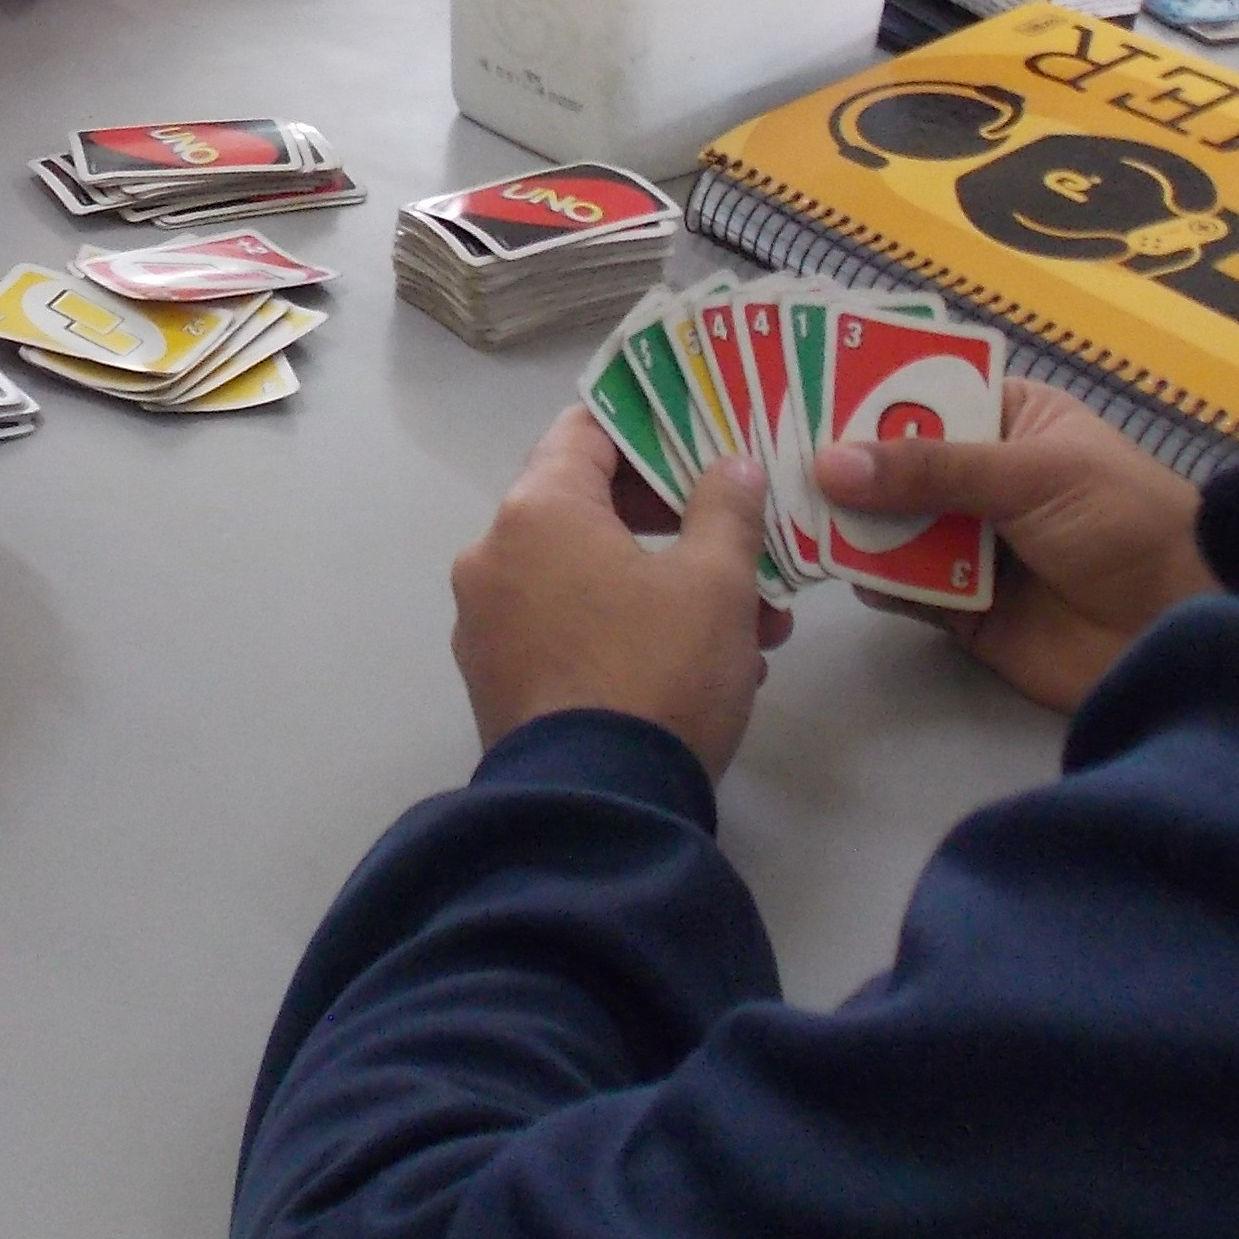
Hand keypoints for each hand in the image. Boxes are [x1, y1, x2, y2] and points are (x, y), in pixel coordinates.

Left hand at [449, 405, 781, 776]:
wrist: (596, 811)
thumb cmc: (657, 672)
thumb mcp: (717, 583)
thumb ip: (726, 508)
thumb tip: (730, 465)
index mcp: (536, 512)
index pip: (588, 430)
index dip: (652, 427)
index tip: (706, 442)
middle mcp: (493, 556)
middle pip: (589, 506)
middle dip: (677, 526)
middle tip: (744, 546)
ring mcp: (487, 624)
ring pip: (587, 577)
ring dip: (666, 588)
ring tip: (751, 629)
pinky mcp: (497, 682)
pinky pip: (567, 629)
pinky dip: (626, 631)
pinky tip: (701, 669)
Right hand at [814, 378, 1213, 713]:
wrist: (1181, 627)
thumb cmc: (1122, 521)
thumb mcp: (1032, 475)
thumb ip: (931, 469)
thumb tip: (829, 462)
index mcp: (1008, 421)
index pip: (922, 393)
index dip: (863, 391)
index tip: (793, 384)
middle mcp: (980, 477)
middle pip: (893, 464)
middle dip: (841, 463)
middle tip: (767, 452)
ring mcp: (967, 544)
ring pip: (888, 526)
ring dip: (847, 521)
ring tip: (786, 509)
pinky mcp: (960, 608)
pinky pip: (900, 587)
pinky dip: (871, 578)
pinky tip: (837, 566)